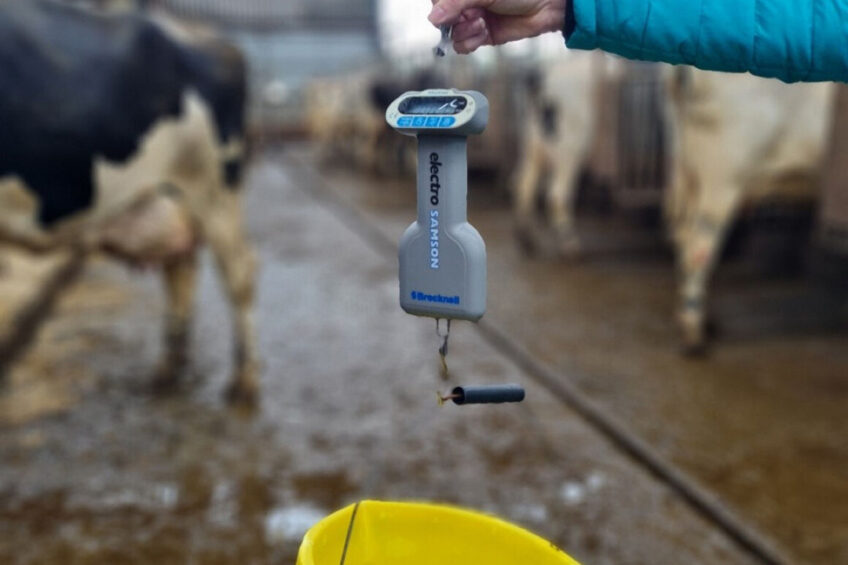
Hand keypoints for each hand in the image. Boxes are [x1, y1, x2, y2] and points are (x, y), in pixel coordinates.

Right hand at [429, 0, 565, 53]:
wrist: (547, 5)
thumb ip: (456, 3)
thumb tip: (433, 18)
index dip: (440, 5)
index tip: (450, 10)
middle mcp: (465, 2)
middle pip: (442, 17)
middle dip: (455, 19)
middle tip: (473, 13)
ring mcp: (471, 18)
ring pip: (451, 33)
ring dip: (465, 32)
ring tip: (482, 23)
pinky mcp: (480, 35)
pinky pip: (463, 45)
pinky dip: (471, 42)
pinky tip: (484, 32)